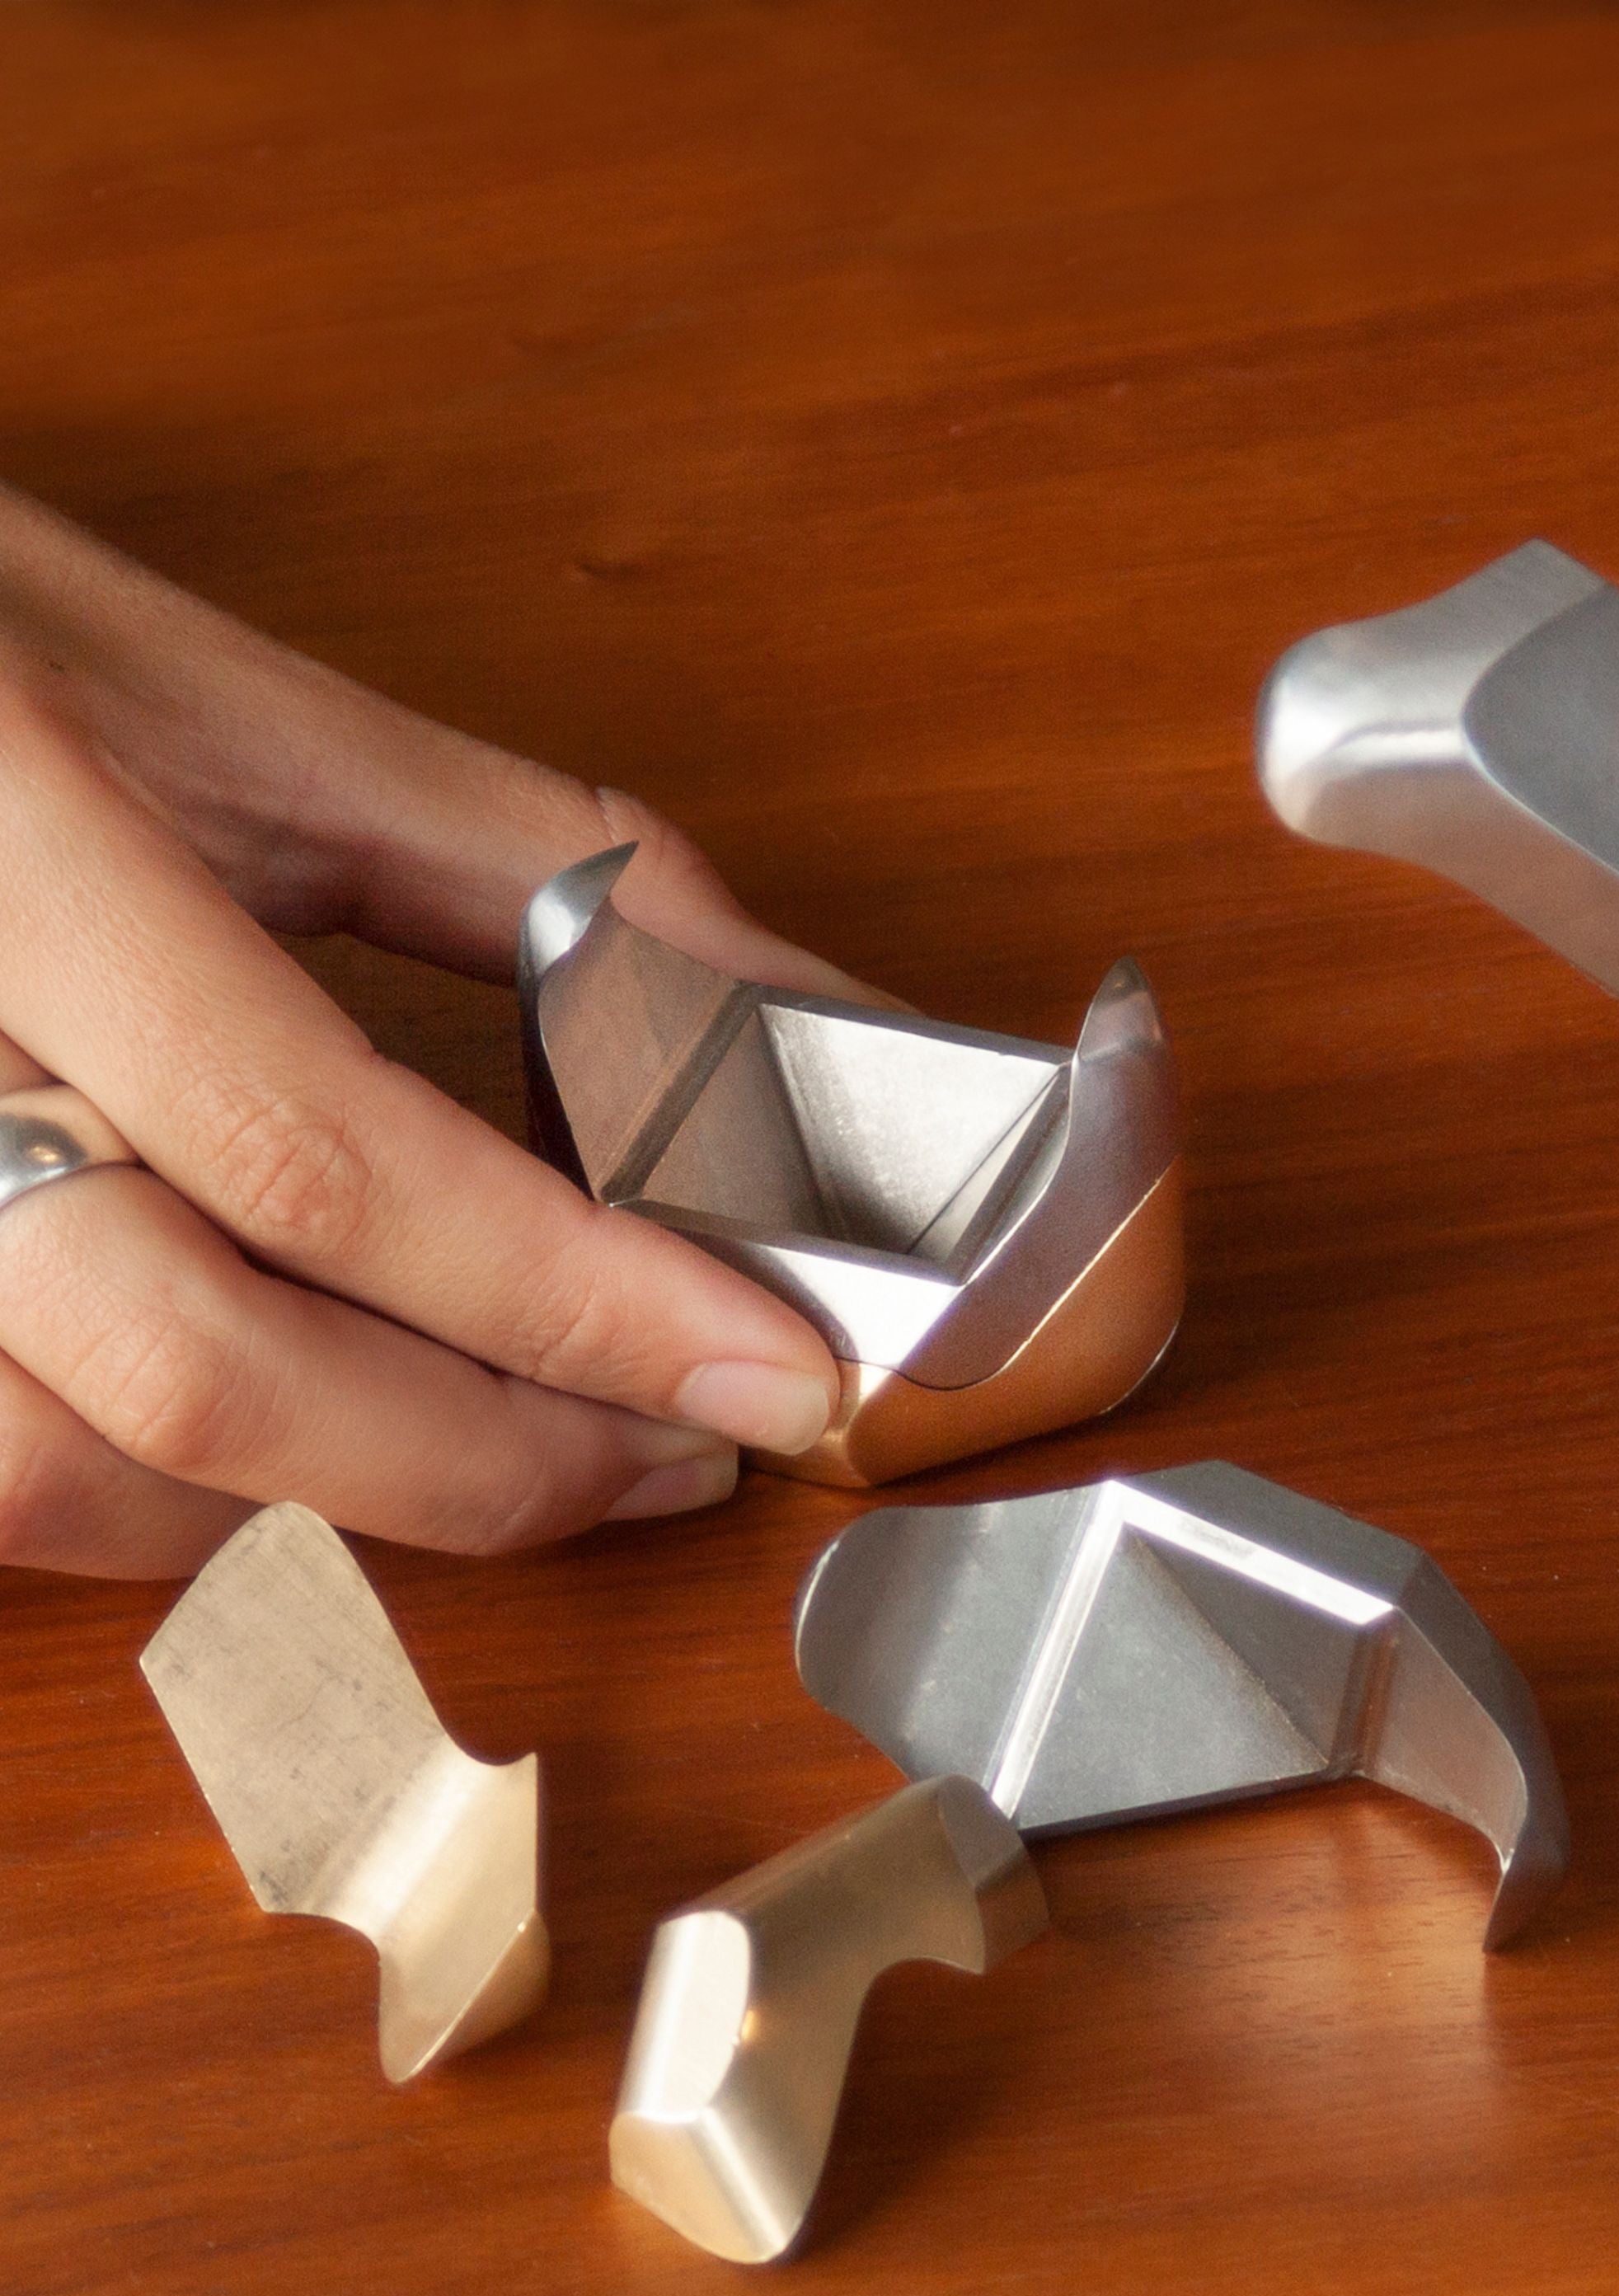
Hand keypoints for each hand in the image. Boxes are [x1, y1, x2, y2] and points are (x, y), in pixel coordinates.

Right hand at [0, 482, 860, 1577]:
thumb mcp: (263, 727)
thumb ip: (548, 877)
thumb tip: (806, 1016)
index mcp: (5, 847)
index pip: (312, 1151)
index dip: (572, 1298)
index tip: (763, 1360)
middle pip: (195, 1372)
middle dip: (493, 1460)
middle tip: (679, 1441)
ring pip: (70, 1478)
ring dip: (338, 1509)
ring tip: (528, 1452)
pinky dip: (178, 1511)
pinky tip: (325, 1454)